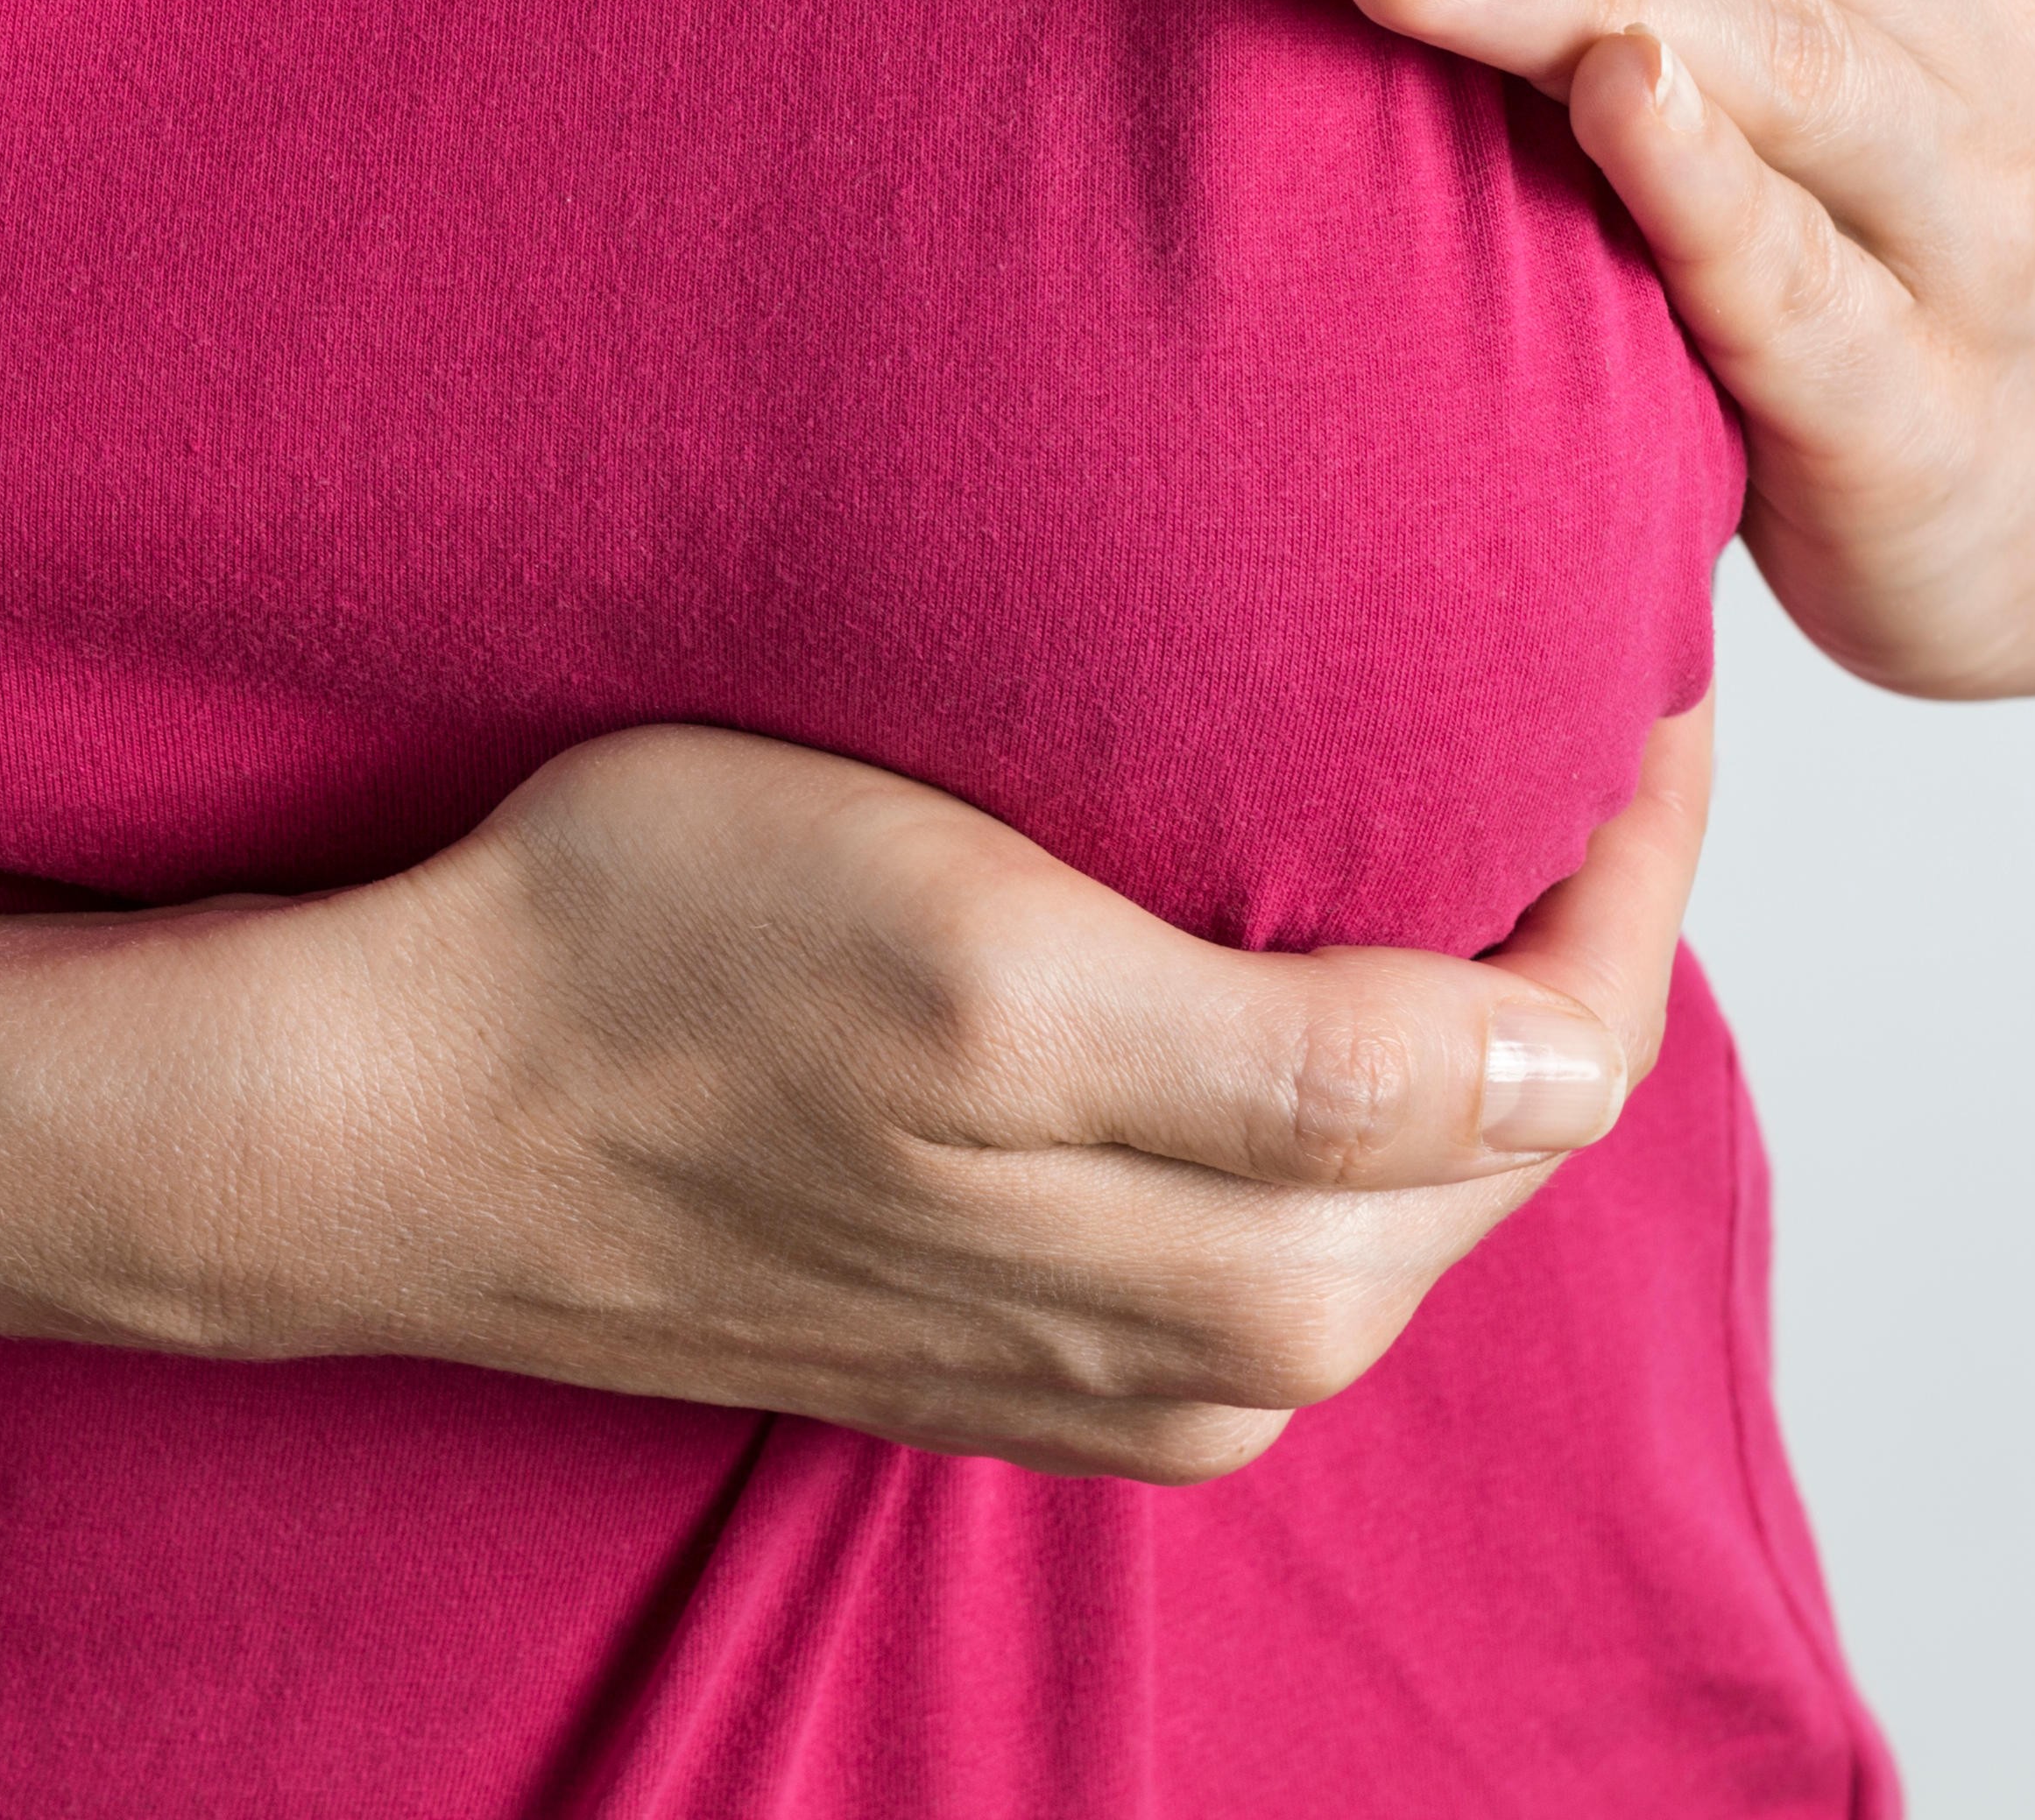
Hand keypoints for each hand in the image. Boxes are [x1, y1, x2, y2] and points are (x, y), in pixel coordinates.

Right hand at [222, 706, 1704, 1482]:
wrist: (405, 1119)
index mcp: (1257, 1273)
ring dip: (1441, 1003)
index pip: (1570, 1058)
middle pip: (1505, 1129)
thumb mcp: (992, 979)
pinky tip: (1257, 963)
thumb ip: (1305, 1066)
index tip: (1629, 667)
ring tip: (1432, 810)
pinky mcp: (1014, 1344)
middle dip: (1558, 923)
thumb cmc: (649, 979)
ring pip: (1391, 1178)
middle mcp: (1223, 1357)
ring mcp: (1113, 1366)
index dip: (1628, 851)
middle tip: (1551, 703)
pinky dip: (1310, 1083)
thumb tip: (1570, 1072)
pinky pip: (1255, 1213)